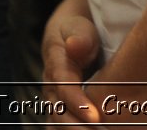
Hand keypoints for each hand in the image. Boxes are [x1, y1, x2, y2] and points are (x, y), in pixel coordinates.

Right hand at [43, 0, 101, 124]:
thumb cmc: (79, 30)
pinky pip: (63, 125)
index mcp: (55, 63)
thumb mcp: (78, 27)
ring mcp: (55, 99)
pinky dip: (75, 129)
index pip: (64, 86)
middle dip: (76, 125)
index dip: (78, 103)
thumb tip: (74, 45)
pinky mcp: (63, 108)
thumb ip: (79, 36)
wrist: (70, 34)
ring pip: (58, 122)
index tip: (95, 117)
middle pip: (58, 111)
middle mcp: (51, 86)